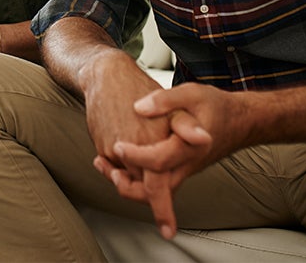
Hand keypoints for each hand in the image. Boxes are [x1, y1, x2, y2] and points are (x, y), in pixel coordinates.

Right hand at [80, 52, 177, 233]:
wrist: (106, 74)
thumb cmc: (142, 86)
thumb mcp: (176, 102)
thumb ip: (187, 126)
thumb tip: (204, 138)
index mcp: (153, 144)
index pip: (156, 187)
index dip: (162, 210)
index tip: (168, 231)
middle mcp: (131, 150)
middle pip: (139, 187)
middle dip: (145, 199)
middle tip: (163, 221)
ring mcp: (113, 148)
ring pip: (127, 177)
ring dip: (132, 180)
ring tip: (145, 172)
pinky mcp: (101, 144)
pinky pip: (115, 164)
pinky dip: (122, 166)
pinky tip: (128, 150)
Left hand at [97, 83, 234, 237]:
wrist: (239, 120)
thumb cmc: (213, 105)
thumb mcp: (191, 93)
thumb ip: (165, 100)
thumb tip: (139, 107)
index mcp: (190, 147)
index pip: (160, 161)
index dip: (136, 155)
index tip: (117, 145)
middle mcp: (186, 165)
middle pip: (157, 190)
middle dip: (128, 186)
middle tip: (108, 170)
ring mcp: (183, 170)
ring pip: (156, 191)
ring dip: (128, 184)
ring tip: (103, 165)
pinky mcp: (179, 169)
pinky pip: (157, 183)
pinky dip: (135, 178)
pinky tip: (115, 163)